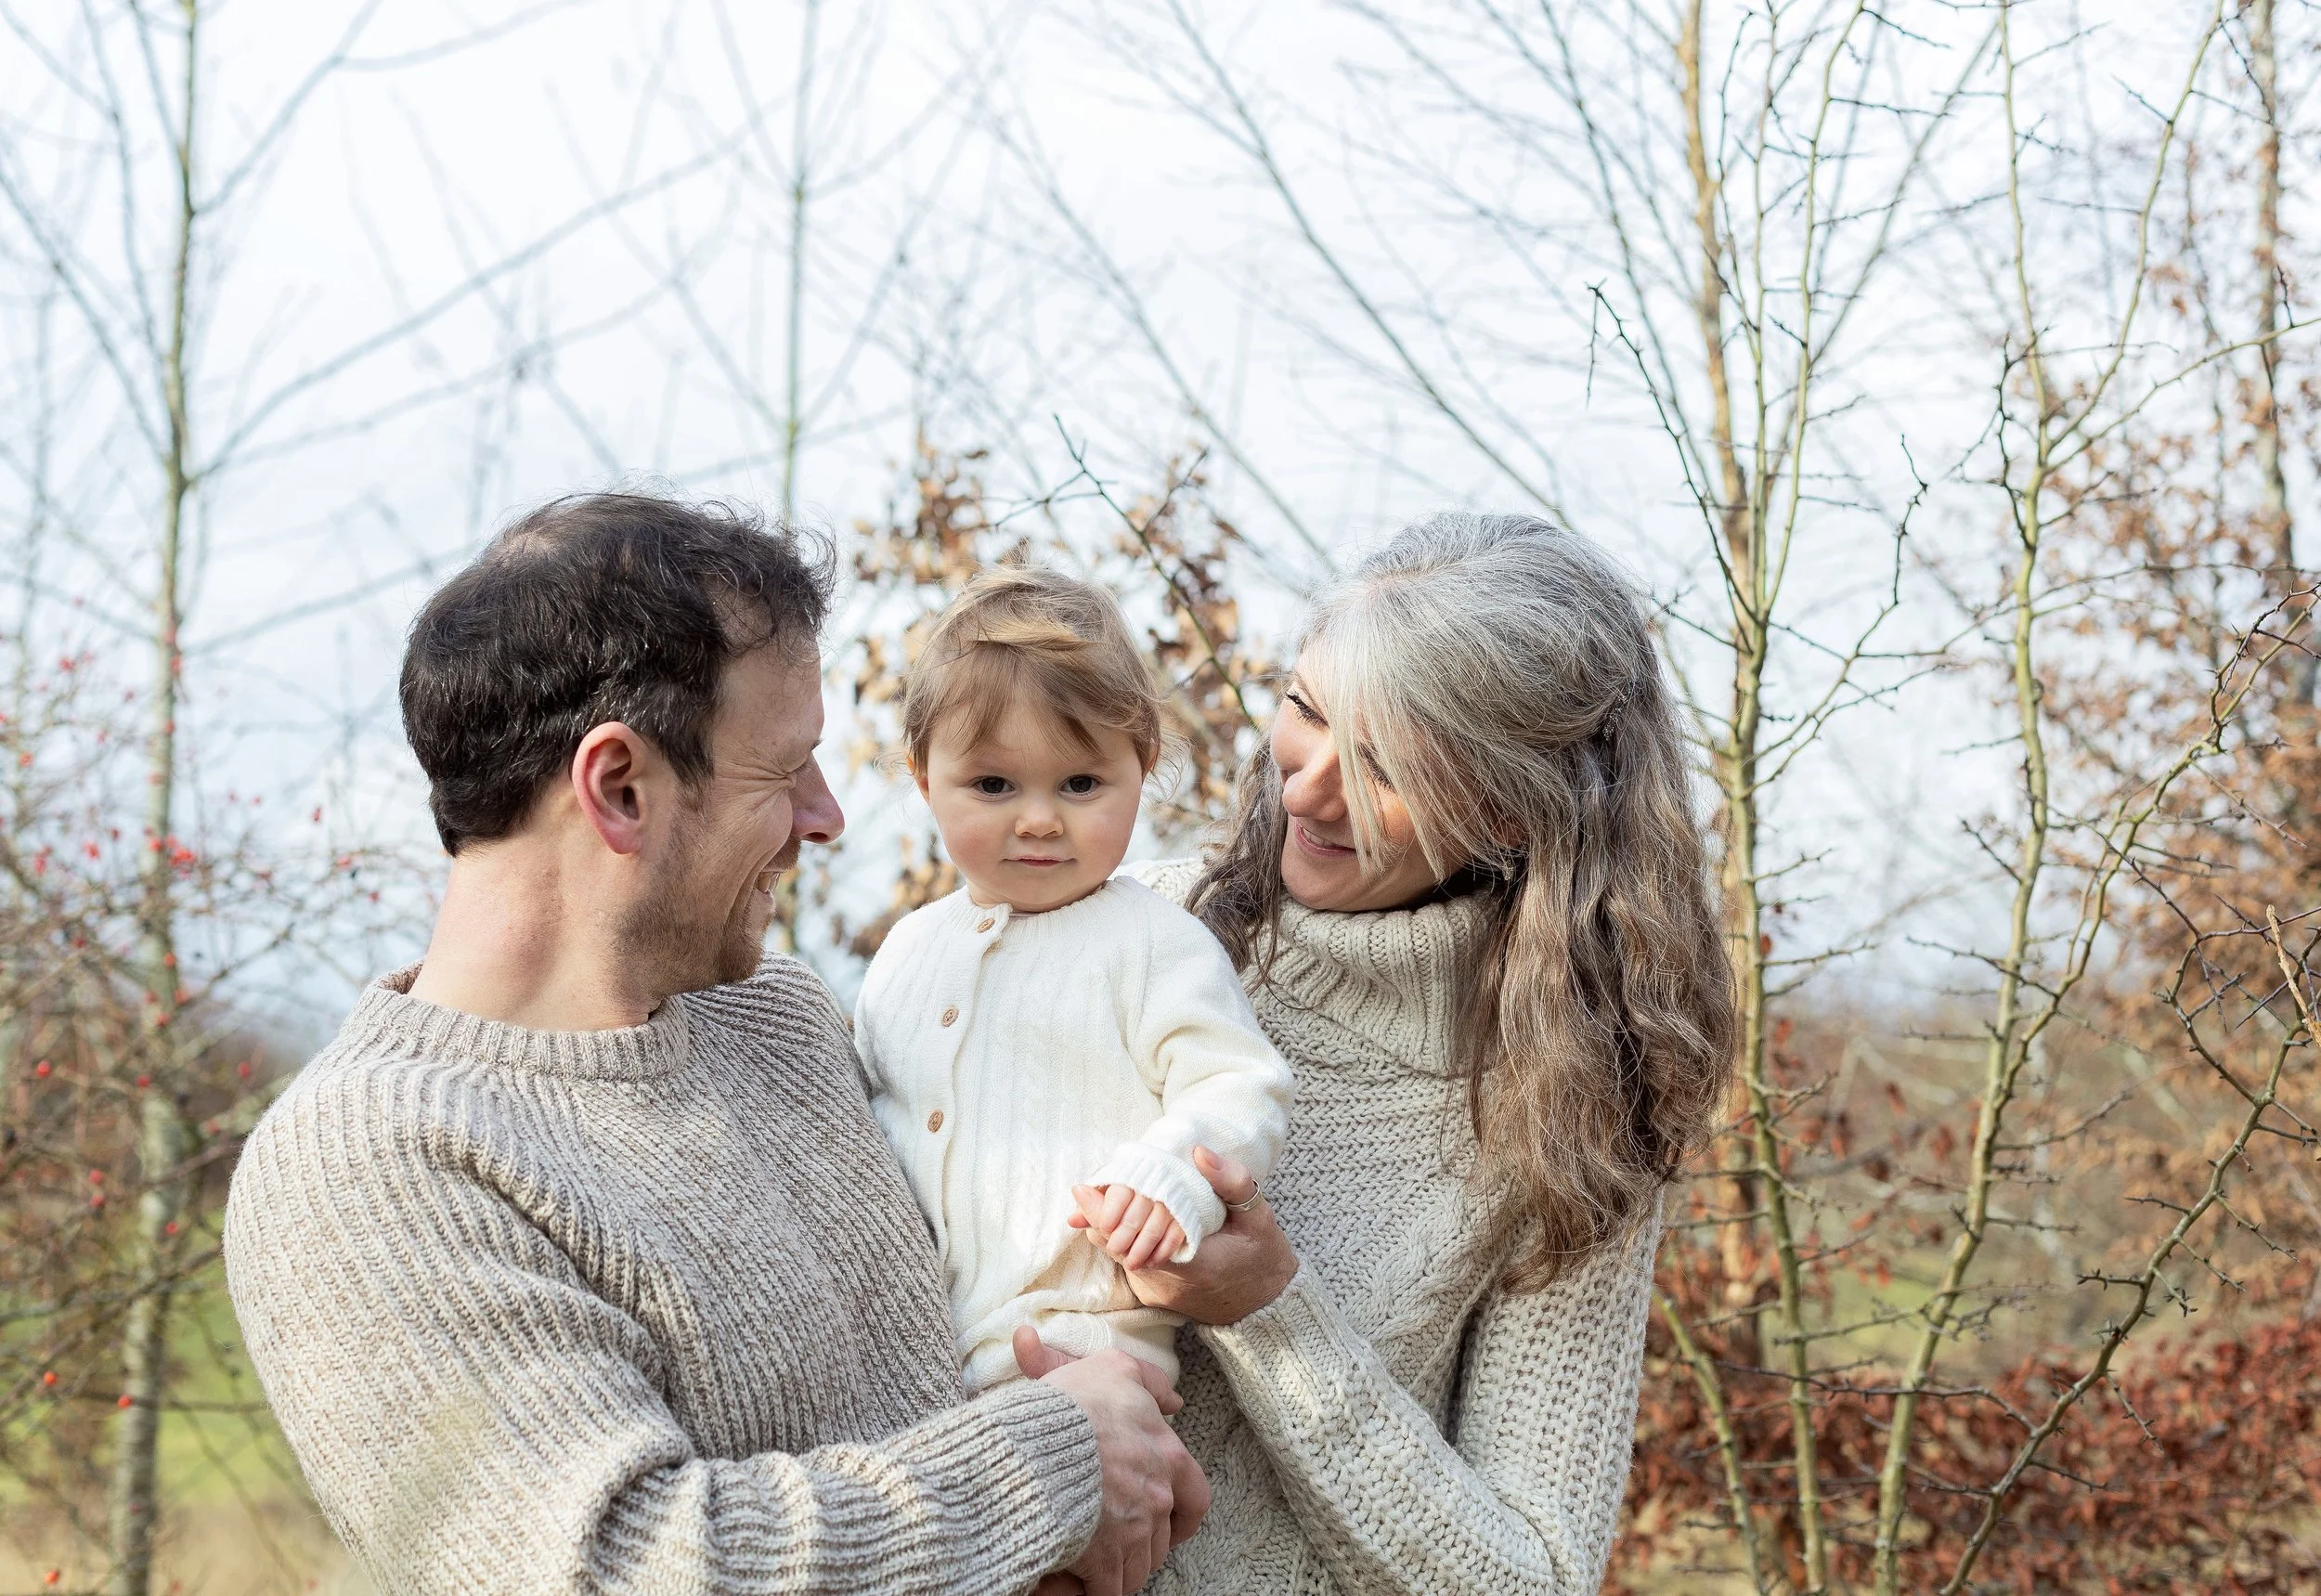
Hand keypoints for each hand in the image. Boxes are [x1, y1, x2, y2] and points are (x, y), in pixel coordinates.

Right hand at [1020, 1331, 1206, 1595]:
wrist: (1033, 1447)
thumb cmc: (1069, 1407)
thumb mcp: (1112, 1370)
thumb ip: (1147, 1381)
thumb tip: (1174, 1400)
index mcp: (1166, 1454)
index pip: (1196, 1496)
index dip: (1184, 1514)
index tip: (1174, 1524)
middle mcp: (1158, 1496)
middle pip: (1162, 1538)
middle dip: (1142, 1542)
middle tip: (1117, 1539)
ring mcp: (1133, 1531)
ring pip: (1137, 1567)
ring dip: (1117, 1567)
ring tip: (1090, 1559)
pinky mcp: (1104, 1561)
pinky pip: (1108, 1589)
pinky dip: (1092, 1588)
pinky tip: (1071, 1576)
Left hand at [1070, 1147, 1297, 1326]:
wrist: (1266, 1306)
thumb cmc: (1263, 1257)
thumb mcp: (1259, 1216)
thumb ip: (1232, 1182)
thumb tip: (1198, 1152)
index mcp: (1192, 1266)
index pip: (1132, 1243)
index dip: (1103, 1216)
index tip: (1084, 1188)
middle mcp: (1167, 1286)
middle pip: (1116, 1248)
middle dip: (1098, 1217)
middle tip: (1084, 1186)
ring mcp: (1158, 1295)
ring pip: (1118, 1257)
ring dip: (1108, 1228)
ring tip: (1098, 1197)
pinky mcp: (1154, 1296)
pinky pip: (1127, 1263)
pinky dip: (1120, 1240)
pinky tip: (1120, 1220)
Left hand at [1077, 1187, 1186, 1272]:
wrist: (1162, 1209)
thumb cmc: (1128, 1211)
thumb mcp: (1109, 1208)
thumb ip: (1092, 1212)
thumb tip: (1072, 1220)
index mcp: (1130, 1177)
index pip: (1119, 1192)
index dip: (1108, 1213)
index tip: (1105, 1228)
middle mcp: (1153, 1185)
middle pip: (1135, 1214)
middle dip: (1123, 1237)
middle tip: (1116, 1250)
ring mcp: (1172, 1201)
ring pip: (1154, 1227)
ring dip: (1141, 1249)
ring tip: (1131, 1263)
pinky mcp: (1187, 1216)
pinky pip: (1174, 1235)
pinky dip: (1161, 1252)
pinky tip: (1151, 1262)